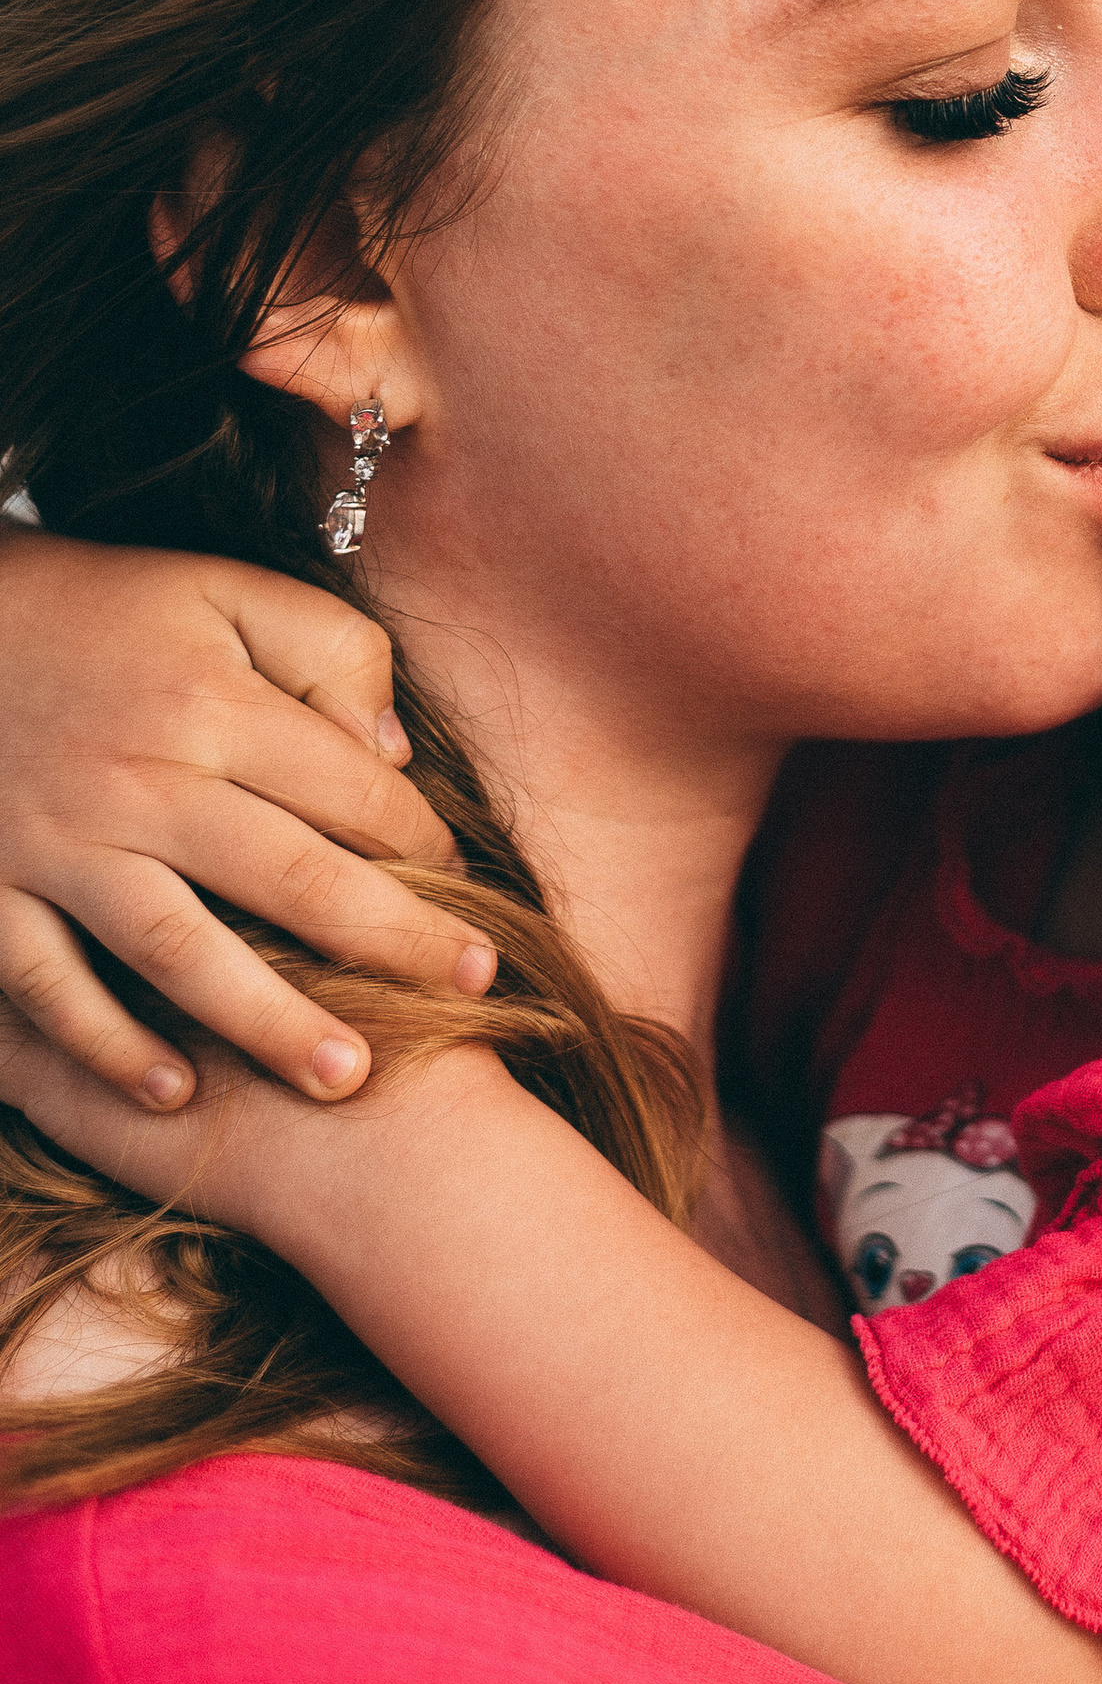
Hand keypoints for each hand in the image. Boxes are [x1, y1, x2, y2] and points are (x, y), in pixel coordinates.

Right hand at [0, 531, 491, 1111]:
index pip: (345, 789)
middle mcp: (142, 780)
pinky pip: (47, 984)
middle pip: (287, 877)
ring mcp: (60, 843)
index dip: (421, 842)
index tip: (467, 888)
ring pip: (177, 949)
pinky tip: (175, 1094)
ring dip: (263, 1019)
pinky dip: (105, 1044)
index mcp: (211, 703)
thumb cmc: (109, 609)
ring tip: (346, 1076)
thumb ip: (329, 651)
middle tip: (472, 991)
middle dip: (390, 941)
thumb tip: (394, 755)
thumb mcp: (228, 590)